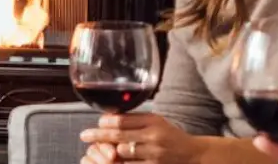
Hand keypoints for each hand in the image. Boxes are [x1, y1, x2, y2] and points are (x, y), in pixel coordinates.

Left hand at [79, 112, 202, 163]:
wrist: (193, 155)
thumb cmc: (171, 137)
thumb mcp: (156, 122)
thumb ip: (135, 120)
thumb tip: (109, 118)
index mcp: (153, 121)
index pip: (123, 120)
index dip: (106, 122)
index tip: (97, 123)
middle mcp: (153, 137)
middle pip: (119, 136)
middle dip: (98, 136)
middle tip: (84, 135)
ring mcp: (153, 154)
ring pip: (121, 154)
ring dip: (108, 151)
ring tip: (100, 150)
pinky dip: (118, 163)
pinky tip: (112, 161)